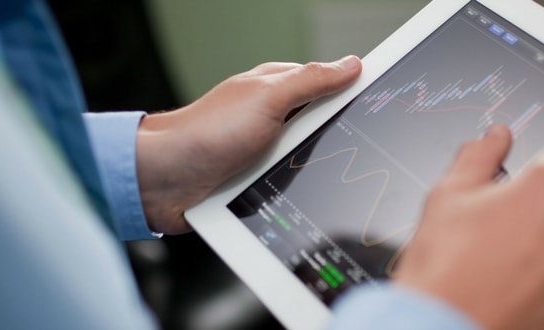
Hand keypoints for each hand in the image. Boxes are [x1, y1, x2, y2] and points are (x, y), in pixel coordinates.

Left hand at [135, 56, 361, 233]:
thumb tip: (351, 64)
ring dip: (307, 169)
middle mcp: (272, 116)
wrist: (166, 181)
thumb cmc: (207, 133)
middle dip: (331, 139)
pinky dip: (290, 189)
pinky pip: (289, 185)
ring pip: (308, 159)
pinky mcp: (257, 178)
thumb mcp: (269, 98)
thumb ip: (311, 80)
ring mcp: (264, 149)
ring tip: (295, 173)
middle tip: (328, 146)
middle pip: (322, 126)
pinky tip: (288, 194)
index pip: (327, 83)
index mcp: (276, 87)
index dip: (351, 92)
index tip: (376, 103)